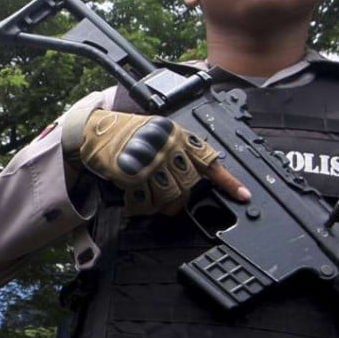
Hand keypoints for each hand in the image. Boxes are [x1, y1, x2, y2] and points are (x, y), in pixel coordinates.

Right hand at [75, 110, 249, 214]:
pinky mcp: (133, 174)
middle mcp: (168, 147)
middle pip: (190, 185)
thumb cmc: (125, 133)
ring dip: (162, 204)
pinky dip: (142, 207)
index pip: (209, 161)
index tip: (243, 196)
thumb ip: (177, 150)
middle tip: (171, 202)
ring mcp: (151, 161)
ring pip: (171, 196)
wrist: (95, 131)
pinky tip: (135, 201)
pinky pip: (147, 202)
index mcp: (178, 136)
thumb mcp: (158, 132)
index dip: (228, 181)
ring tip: (150, 200)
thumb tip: (193, 176)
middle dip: (182, 199)